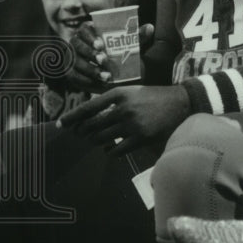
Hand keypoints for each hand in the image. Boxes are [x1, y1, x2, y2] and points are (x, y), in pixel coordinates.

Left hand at [57, 84, 189, 154]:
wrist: (181, 103)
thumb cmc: (154, 97)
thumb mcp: (132, 92)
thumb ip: (113, 101)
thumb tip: (91, 114)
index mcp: (118, 94)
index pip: (88, 107)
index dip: (72, 117)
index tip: (61, 124)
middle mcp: (123, 109)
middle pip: (92, 126)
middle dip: (83, 132)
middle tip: (81, 135)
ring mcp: (132, 125)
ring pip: (102, 139)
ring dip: (95, 142)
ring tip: (96, 141)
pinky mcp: (140, 138)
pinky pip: (116, 150)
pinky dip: (109, 151)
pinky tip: (109, 149)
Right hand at [66, 22, 155, 91]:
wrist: (115, 72)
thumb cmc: (120, 53)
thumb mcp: (130, 45)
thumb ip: (138, 36)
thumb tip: (150, 27)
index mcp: (89, 31)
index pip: (84, 29)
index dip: (90, 36)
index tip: (101, 45)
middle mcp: (77, 42)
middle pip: (77, 45)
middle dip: (90, 53)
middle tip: (104, 60)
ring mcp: (72, 57)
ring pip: (75, 61)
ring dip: (90, 69)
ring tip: (106, 76)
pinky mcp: (71, 71)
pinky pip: (73, 76)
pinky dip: (84, 80)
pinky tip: (96, 84)